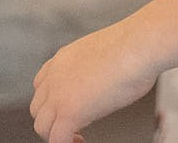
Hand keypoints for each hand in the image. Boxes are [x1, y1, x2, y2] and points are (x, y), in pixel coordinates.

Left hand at [29, 22, 156, 142]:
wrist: (139, 44)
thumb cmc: (135, 46)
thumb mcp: (104, 54)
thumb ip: (94, 70)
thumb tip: (107, 82)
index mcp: (62, 59)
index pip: (41, 86)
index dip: (53, 100)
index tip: (68, 107)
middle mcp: (55, 77)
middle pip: (38, 108)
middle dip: (53, 119)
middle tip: (73, 125)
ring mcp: (59, 96)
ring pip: (42, 126)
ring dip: (56, 134)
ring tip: (77, 137)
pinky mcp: (69, 113)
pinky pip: (57, 139)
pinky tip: (81, 142)